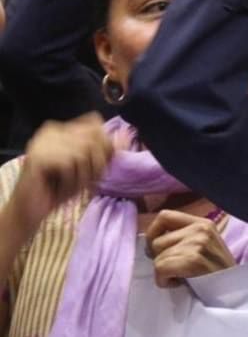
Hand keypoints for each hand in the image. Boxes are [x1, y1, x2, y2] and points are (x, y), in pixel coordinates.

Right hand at [9, 113, 111, 237]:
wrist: (30, 212)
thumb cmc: (59, 190)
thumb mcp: (89, 170)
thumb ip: (106, 152)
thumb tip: (127, 137)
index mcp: (62, 129)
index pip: (96, 124)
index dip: (106, 145)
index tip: (100, 167)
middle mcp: (51, 131)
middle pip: (94, 137)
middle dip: (98, 163)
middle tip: (88, 180)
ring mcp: (42, 142)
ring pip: (85, 150)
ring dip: (85, 175)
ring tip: (72, 185)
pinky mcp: (37, 157)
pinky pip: (71, 163)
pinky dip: (73, 180)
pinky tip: (61, 188)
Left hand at [145, 209, 235, 287]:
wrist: (232, 293)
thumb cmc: (215, 274)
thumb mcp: (204, 247)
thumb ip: (183, 237)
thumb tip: (152, 240)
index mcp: (202, 223)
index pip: (164, 216)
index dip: (153, 233)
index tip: (156, 250)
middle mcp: (200, 229)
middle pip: (157, 241)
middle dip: (160, 259)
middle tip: (175, 270)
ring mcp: (198, 243)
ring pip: (158, 257)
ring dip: (164, 272)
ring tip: (181, 277)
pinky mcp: (193, 260)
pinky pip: (160, 268)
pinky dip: (164, 281)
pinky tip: (179, 284)